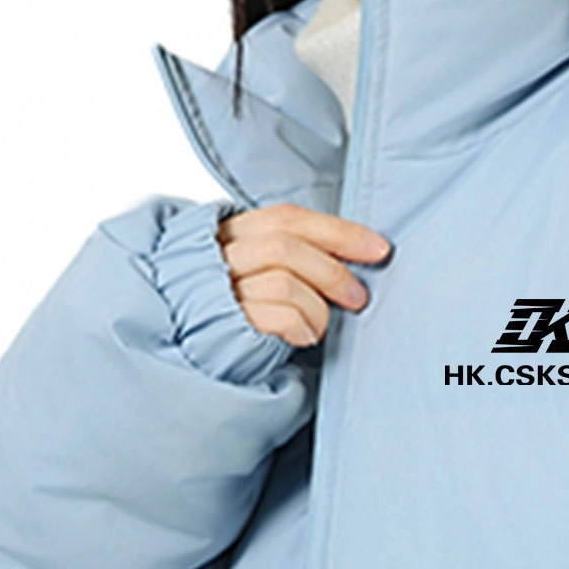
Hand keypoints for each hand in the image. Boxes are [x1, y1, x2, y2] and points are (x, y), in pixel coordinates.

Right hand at [216, 203, 391, 348]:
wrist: (191, 350)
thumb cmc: (231, 311)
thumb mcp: (251, 272)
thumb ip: (285, 255)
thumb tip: (349, 254)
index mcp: (229, 234)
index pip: (288, 218)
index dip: (337, 231)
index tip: (377, 248)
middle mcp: (219, 257)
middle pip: (285, 245)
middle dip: (332, 270)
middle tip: (357, 296)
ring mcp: (219, 291)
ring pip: (284, 281)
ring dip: (317, 306)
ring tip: (320, 325)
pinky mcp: (224, 326)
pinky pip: (277, 316)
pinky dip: (302, 325)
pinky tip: (303, 336)